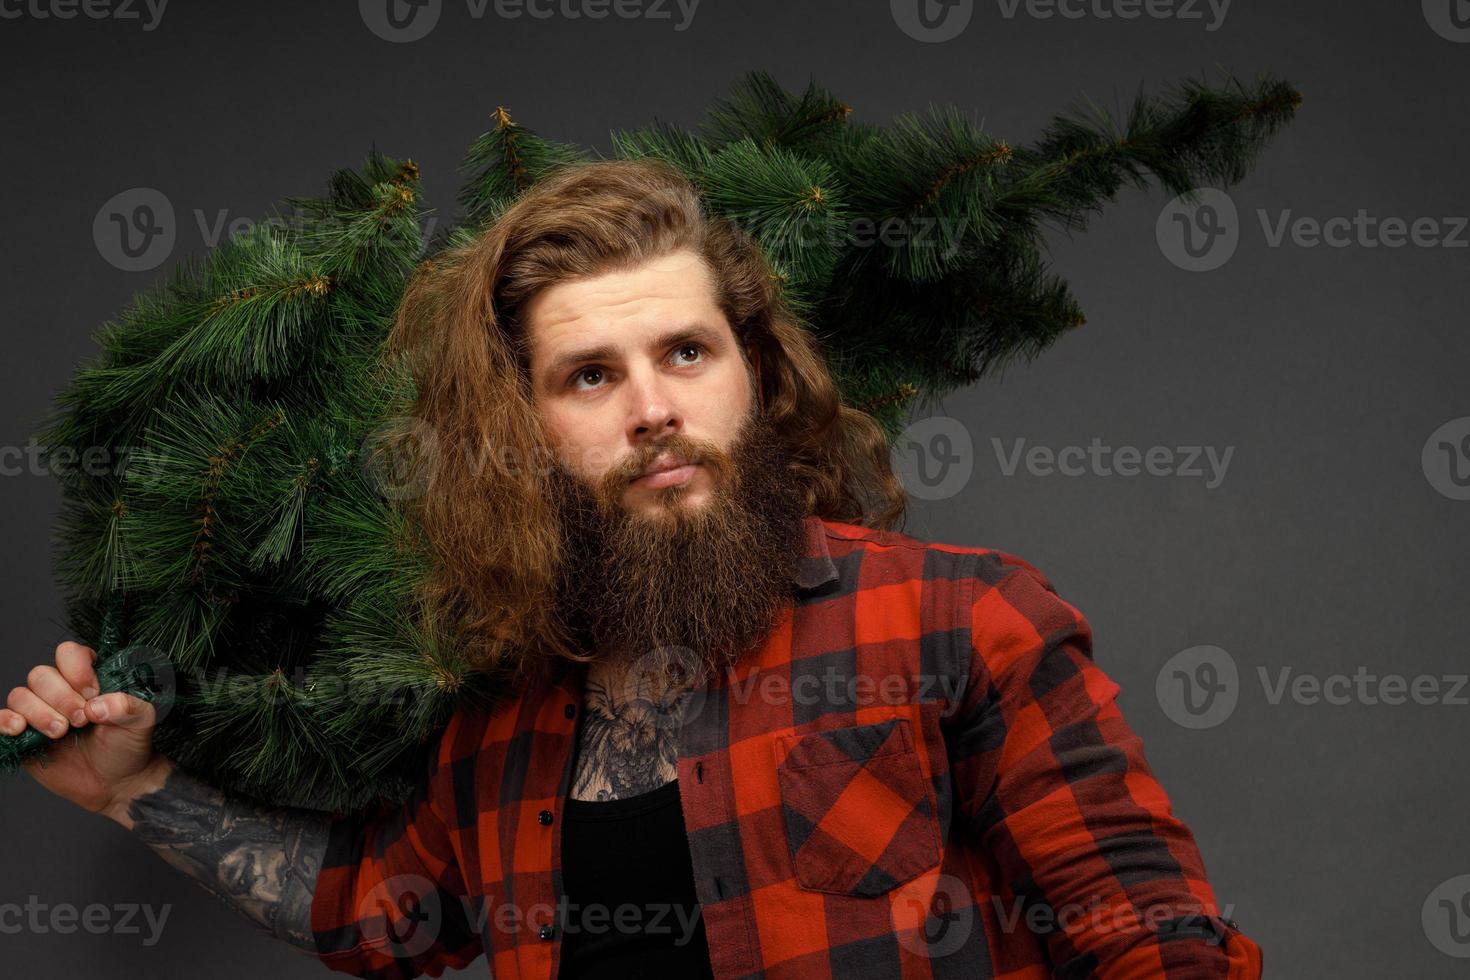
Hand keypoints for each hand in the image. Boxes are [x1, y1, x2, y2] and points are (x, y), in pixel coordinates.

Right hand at [2, 641, 162, 818]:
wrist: (117, 782)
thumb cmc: (128, 745)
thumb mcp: (141, 721)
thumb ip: (127, 706)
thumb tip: (97, 705)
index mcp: (88, 678)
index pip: (69, 653)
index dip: (76, 670)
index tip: (92, 693)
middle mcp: (60, 690)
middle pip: (41, 675)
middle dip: (61, 698)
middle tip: (81, 721)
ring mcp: (39, 713)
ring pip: (20, 696)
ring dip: (39, 713)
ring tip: (61, 732)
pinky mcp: (24, 736)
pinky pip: (1, 719)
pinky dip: (5, 721)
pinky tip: (20, 729)